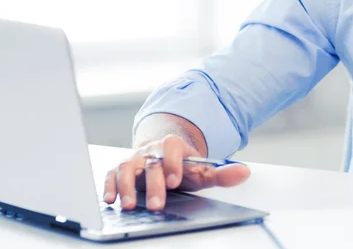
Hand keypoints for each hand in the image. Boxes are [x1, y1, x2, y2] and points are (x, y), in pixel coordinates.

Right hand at [103, 135, 250, 210]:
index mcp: (173, 147)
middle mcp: (152, 151)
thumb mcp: (201, 170)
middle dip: (153, 184)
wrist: (160, 156)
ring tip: (130, 205)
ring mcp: (135, 159)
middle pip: (150, 162)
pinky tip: (110, 200)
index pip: (171, 148)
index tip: (175, 179)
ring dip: (127, 185)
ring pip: (127, 166)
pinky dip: (108, 185)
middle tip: (158, 205)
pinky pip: (110, 173)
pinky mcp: (120, 169)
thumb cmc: (181, 167)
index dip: (172, 162)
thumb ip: (221, 173)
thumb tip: (243, 173)